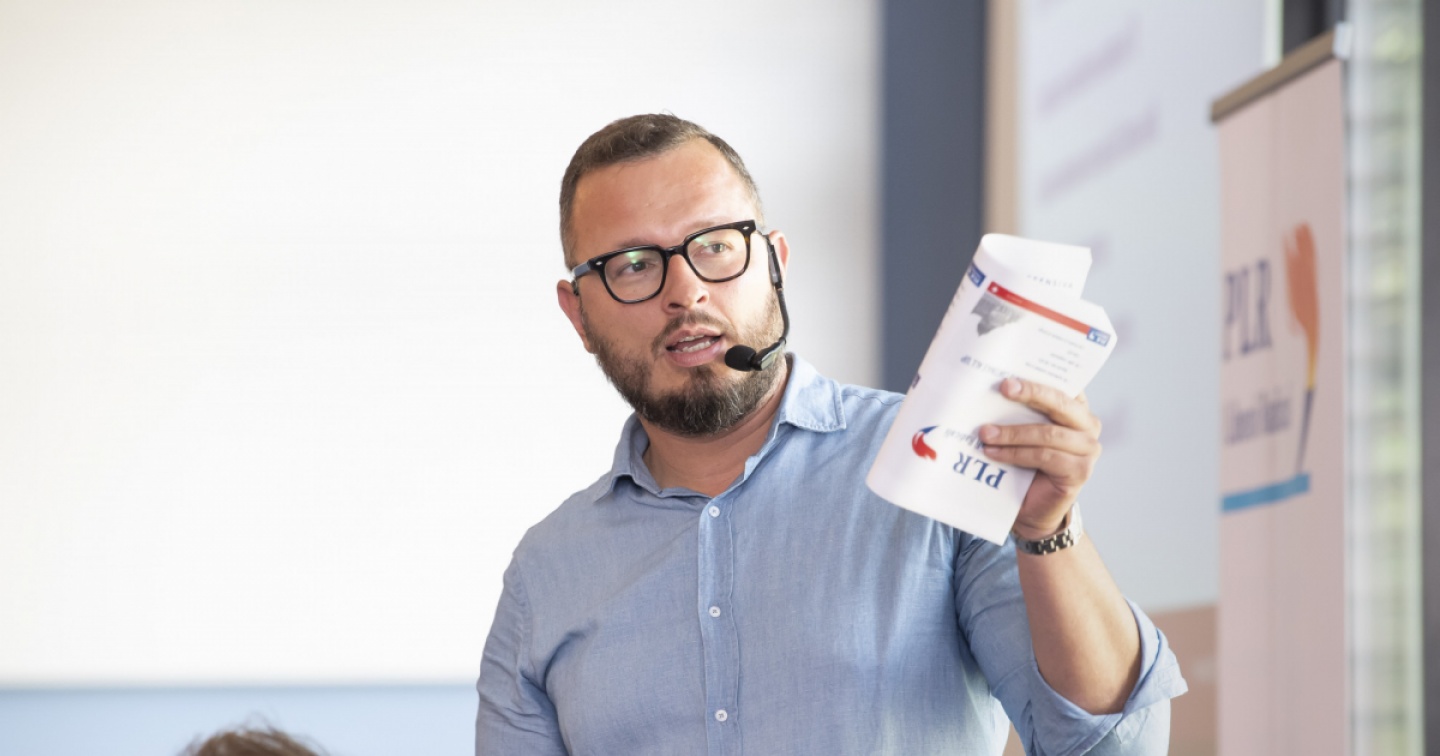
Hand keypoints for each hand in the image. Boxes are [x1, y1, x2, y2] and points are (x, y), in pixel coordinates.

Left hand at [980, 377, 1101, 539]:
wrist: (1032, 507)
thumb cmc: (1024, 462)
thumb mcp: (1020, 429)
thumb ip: (1016, 409)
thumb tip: (986, 386)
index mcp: (1075, 407)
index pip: (1061, 382)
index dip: (1039, 374)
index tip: (1014, 367)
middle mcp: (1087, 424)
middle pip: (1060, 402)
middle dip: (1031, 392)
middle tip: (1003, 387)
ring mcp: (1088, 449)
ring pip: (1048, 433)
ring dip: (1013, 432)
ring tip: (985, 433)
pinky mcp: (1080, 471)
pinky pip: (1045, 456)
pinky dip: (1015, 453)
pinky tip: (993, 453)